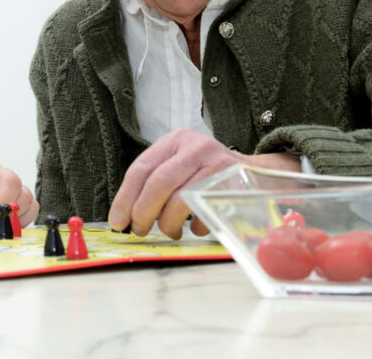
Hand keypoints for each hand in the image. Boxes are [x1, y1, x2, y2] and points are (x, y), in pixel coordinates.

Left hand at [108, 129, 299, 238]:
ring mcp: (217, 164)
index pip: (141, 168)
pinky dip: (194, 226)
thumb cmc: (206, 174)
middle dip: (143, 213)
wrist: (255, 174)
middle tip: (138, 231)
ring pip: (181, 199)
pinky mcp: (233, 184)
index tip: (117, 222)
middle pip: (159, 183)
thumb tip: (124, 214)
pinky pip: (206, 212)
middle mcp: (195, 146)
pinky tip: (194, 226)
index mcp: (175, 140)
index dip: (125, 198)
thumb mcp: (180, 164)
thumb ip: (155, 181)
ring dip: (167, 224)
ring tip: (168, 231)